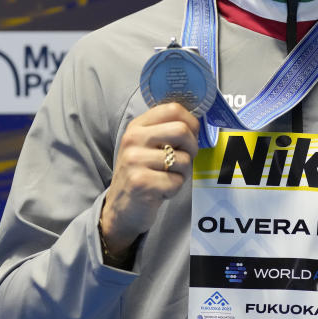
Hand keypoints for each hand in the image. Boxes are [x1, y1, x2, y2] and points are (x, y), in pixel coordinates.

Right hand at [99, 102, 199, 258]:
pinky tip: (160, 190)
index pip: (173, 109)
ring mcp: (134, 160)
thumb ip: (166, 131)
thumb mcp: (147, 146)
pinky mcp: (141, 182)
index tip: (190, 136)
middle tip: (183, 159)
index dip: (191, 122)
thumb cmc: (142, 174)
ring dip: (182, 173)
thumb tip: (197, 123)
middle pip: (181, 130)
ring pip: (183, 159)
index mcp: (137, 126)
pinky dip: (174, 188)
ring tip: (166, 177)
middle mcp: (133, 139)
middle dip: (191, 147)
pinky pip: (176, 181)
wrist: (120, 208)